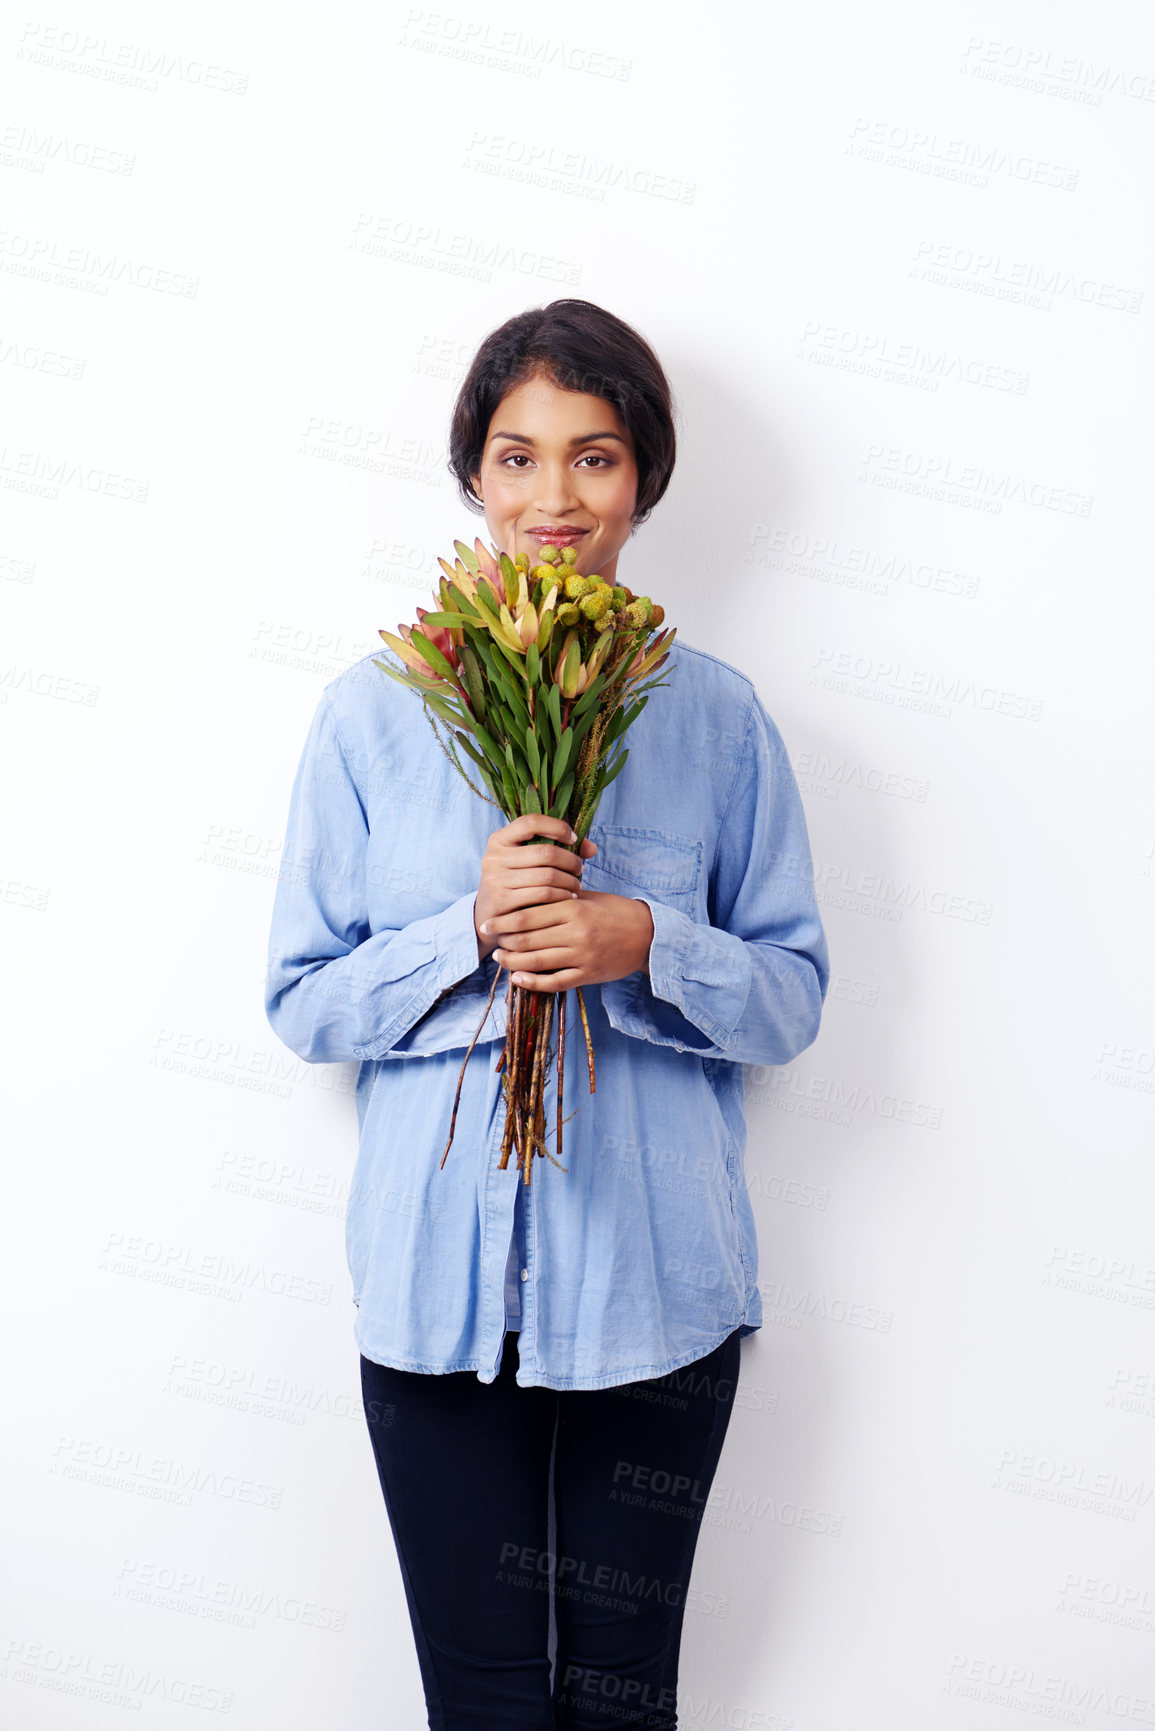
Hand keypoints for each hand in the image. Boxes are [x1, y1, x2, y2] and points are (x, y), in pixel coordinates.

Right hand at [474, 814, 596, 961]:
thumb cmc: (516, 881)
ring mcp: (496, 879)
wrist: (489, 914)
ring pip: (547, 876)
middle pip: (545, 852)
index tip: (573, 838)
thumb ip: (558, 848)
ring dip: (569, 881)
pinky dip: (562, 895)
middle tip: (580, 868)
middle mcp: (493, 857)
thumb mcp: (527, 860)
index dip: (557, 826)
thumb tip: (592, 849)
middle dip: (570, 860)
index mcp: (499, 839)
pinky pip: (543, 894)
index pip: (531, 822)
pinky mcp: (502, 900)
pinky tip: (568, 897)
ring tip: (577, 885)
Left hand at [481, 887, 654, 992]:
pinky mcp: (588, 975)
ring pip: (536, 962)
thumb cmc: (616, 912)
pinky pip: (554, 982)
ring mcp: (581, 956)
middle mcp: (576, 933)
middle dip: (503, 940)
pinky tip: (518, 978)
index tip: (489, 922)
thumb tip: (526, 897)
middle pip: (527, 939)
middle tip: (490, 939)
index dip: (504, 921)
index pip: (528, 915)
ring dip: (512, 962)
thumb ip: (560, 898)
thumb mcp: (589, 897)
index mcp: (574, 909)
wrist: (649, 936)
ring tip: (500, 958)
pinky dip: (533, 982)